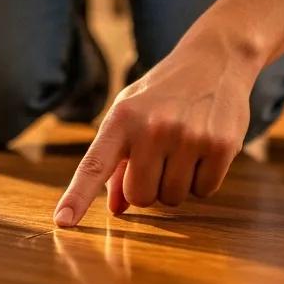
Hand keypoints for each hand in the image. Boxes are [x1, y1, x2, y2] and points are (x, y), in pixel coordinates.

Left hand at [52, 34, 260, 226]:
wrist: (214, 60)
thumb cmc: (163, 95)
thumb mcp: (131, 115)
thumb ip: (117, 161)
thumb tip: (115, 209)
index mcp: (121, 119)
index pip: (94, 166)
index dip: (77, 197)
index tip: (63, 223)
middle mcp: (152, 127)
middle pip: (140, 197)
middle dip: (148, 189)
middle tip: (158, 159)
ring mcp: (187, 136)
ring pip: (172, 198)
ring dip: (176, 184)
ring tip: (182, 149)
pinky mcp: (219, 145)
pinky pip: (204, 191)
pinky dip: (203, 179)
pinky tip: (204, 149)